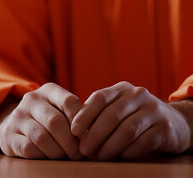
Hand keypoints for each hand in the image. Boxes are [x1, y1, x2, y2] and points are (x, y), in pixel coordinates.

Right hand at [0, 83, 82, 159]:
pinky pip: (29, 149)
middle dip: (70, 142)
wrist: (13, 125)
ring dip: (57, 152)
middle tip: (79, 154)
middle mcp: (31, 100)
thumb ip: (76, 117)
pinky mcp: (8, 135)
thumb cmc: (47, 119)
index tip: (85, 136)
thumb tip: (94, 136)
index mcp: (48, 90)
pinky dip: (42, 156)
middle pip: (55, 122)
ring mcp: (17, 117)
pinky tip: (47, 157)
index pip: (69, 102)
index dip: (81, 121)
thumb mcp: (60, 109)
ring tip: (65, 157)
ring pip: (41, 137)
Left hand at [71, 81, 190, 159]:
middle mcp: (138, 95)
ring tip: (99, 156)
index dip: (84, 115)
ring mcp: (153, 110)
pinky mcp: (165, 128)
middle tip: (84, 150)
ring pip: (126, 130)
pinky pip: (143, 142)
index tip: (73, 131)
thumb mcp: (117, 108)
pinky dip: (127, 152)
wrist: (174, 122)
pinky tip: (118, 157)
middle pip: (111, 115)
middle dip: (94, 135)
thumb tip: (73, 132)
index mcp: (121, 89)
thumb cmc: (133, 116)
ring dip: (109, 146)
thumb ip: (97, 114)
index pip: (99, 98)